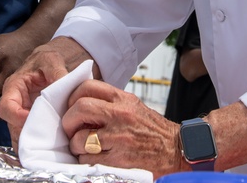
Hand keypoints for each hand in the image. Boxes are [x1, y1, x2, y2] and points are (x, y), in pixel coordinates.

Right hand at [0, 39, 85, 149]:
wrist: (51, 62)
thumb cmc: (48, 60)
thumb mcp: (53, 61)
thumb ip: (58, 74)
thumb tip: (64, 89)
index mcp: (13, 87)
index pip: (6, 107)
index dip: (18, 117)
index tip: (36, 121)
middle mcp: (14, 103)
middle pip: (12, 127)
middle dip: (27, 136)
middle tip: (47, 140)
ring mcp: (21, 114)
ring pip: (20, 136)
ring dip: (33, 144)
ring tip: (50, 148)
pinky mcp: (30, 121)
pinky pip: (30, 137)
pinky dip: (38, 145)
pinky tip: (52, 148)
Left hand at [63, 80, 180, 175]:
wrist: (178, 149)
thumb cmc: (154, 130)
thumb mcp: (134, 107)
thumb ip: (111, 103)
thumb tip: (81, 105)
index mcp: (123, 99)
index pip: (87, 87)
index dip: (72, 97)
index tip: (72, 107)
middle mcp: (120, 115)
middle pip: (79, 108)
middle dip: (68, 121)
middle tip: (71, 129)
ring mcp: (119, 137)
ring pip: (79, 137)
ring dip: (75, 144)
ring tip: (82, 147)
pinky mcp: (118, 159)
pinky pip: (88, 158)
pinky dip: (85, 159)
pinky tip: (93, 158)